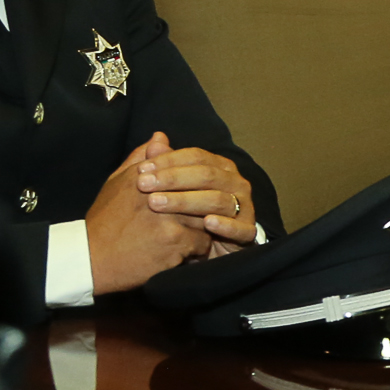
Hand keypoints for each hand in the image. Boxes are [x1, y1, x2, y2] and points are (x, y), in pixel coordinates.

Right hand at [86, 133, 214, 294]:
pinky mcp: (176, 242)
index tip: (192, 194)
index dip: (193, 183)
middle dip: (202, 205)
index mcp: (143, 176)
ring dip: (202, 227)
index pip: (185, 169)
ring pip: (206, 218)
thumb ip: (140, 159)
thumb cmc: (104, 221)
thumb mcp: (116, 184)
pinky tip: (181, 251)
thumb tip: (161, 137)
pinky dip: (196, 249)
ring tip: (188, 234)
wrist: (91, 259)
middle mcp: (158, 194)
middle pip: (200, 193)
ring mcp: (169, 218)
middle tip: (199, 215)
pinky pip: (202, 242)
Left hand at [136, 143, 261, 245]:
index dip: (168, 161)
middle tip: (143, 185)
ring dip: (187, 201)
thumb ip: (165, 165)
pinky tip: (207, 224)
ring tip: (157, 204)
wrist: (205, 251)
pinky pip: (240, 228)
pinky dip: (225, 225)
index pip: (196, 157)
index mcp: (221, 168)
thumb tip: (156, 139)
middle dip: (173, 179)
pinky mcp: (248, 233)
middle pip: (207, 175)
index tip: (140, 170)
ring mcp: (245, 207)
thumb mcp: (172, 189)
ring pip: (218, 200)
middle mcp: (235, 184)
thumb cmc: (186, 216)